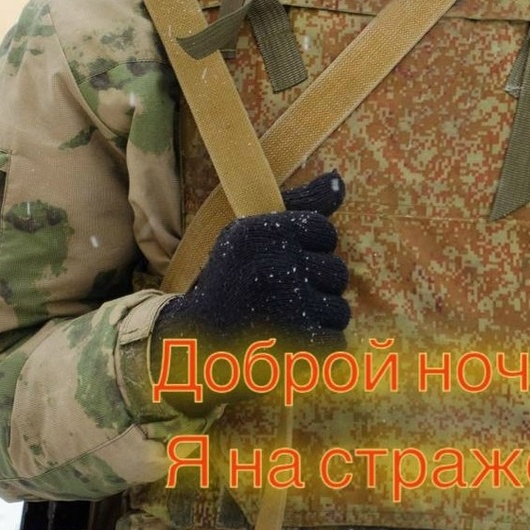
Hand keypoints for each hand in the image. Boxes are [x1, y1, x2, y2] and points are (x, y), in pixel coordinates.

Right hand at [152, 172, 348, 405]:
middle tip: (283, 298)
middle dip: (317, 287)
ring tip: (284, 323)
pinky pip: (335, 342)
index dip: (313, 248)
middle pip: (337, 272)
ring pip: (339, 310)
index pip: (324, 230)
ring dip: (318, 320)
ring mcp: (286, 308)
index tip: (289, 262)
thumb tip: (338, 181)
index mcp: (260, 233)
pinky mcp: (294, 346)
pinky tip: (290, 345)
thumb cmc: (230, 282)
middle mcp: (274, 266)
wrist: (191, 346)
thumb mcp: (251, 235)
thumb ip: (299, 205)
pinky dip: (318, 348)